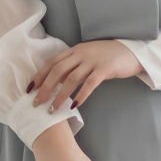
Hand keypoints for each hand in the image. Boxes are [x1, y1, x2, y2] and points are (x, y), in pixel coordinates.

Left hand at [26, 40, 145, 113]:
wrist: (131, 51)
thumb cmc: (107, 57)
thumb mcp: (87, 57)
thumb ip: (73, 65)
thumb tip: (56, 80)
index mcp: (74, 50)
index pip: (52, 63)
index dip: (39, 75)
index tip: (29, 89)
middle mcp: (81, 54)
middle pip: (57, 71)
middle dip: (45, 88)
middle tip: (36, 103)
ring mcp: (93, 61)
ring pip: (71, 79)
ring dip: (60, 95)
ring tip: (53, 109)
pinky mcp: (105, 69)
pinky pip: (90, 83)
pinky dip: (81, 95)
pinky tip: (75, 105)